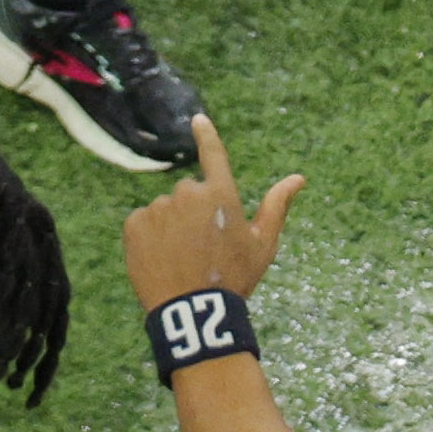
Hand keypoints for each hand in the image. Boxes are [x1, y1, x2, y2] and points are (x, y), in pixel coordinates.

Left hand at [122, 114, 302, 308]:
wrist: (193, 312)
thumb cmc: (234, 278)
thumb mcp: (263, 244)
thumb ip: (276, 205)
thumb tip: (298, 178)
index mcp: (220, 194)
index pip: (213, 155)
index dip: (206, 136)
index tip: (198, 120)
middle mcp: (187, 193)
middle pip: (189, 195)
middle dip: (194, 214)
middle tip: (203, 250)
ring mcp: (158, 208)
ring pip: (165, 211)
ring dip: (172, 228)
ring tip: (182, 260)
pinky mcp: (134, 224)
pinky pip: (143, 224)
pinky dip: (150, 239)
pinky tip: (163, 261)